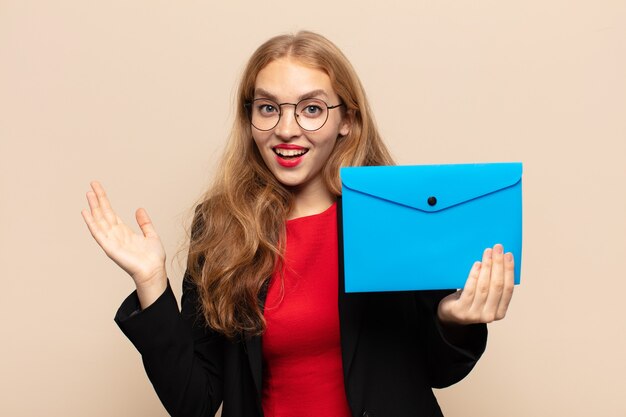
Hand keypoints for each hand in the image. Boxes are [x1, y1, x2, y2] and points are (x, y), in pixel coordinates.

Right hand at [81, 181, 166, 306]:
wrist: (154, 271)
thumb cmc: (153, 258)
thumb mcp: (151, 235)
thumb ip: (144, 222)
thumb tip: (139, 209)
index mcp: (124, 232)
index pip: (111, 213)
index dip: (104, 200)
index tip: (98, 188)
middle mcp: (115, 235)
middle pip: (104, 214)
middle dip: (98, 199)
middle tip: (92, 185)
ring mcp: (111, 241)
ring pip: (100, 220)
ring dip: (93, 207)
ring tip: (89, 194)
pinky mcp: (110, 248)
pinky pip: (98, 233)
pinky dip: (91, 223)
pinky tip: (86, 213)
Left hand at [437, 244, 513, 324]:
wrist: (449, 314)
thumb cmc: (468, 300)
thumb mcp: (484, 295)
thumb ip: (492, 284)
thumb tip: (499, 258)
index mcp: (499, 312)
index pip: (508, 289)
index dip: (509, 270)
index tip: (508, 255)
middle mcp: (489, 315)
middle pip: (497, 286)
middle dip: (499, 264)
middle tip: (498, 248)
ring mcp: (475, 315)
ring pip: (484, 287)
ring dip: (487, 267)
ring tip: (487, 252)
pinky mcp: (461, 311)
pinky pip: (470, 290)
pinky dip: (474, 276)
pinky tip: (477, 264)